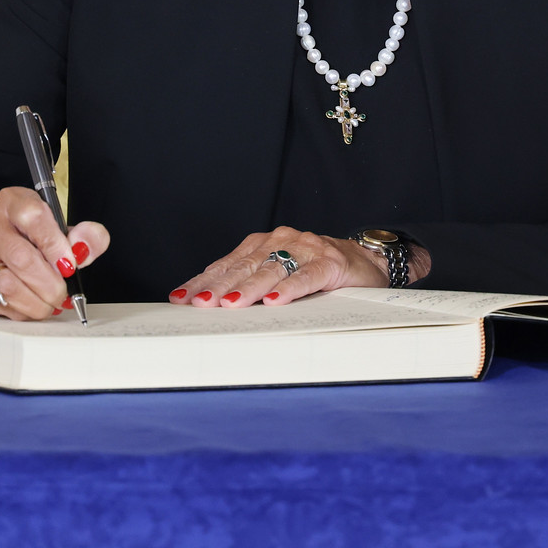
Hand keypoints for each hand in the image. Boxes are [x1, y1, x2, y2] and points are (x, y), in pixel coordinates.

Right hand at [0, 188, 108, 321]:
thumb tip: (84, 250)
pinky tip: (31, 306)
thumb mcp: (60, 224)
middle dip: (48, 284)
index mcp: (14, 202)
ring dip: (35, 303)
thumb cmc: (31, 232)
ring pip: (5, 285)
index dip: (55, 246)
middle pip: (20, 258)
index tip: (70, 266)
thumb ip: (84, 235)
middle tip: (62, 294)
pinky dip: (20, 312)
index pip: (34, 219)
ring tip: (50, 304)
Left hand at [170, 226, 387, 307]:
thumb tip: (212, 306)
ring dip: (248, 289)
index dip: (202, 280)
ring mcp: (306, 249)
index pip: (226, 264)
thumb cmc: (317, 270)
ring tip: (230, 305)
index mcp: (264, 244)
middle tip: (199, 304)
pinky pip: (306, 276)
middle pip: (243, 267)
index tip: (180, 297)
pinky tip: (274, 301)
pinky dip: (289, 289)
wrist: (367, 261)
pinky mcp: (329, 263)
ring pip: (271, 271)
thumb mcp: (280, 275)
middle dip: (218, 287)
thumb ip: (251, 284)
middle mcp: (281, 241)